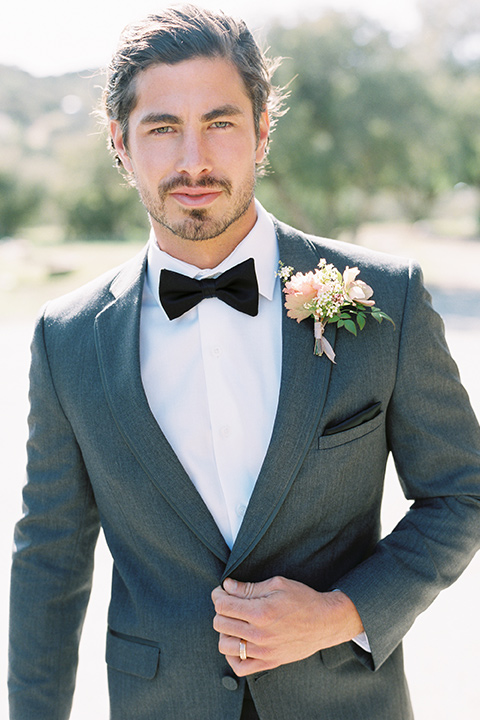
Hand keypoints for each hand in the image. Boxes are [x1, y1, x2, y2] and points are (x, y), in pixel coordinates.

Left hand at [211, 576, 362, 675]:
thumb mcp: (277, 584)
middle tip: (228, 603)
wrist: (325, 622)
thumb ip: (249, 587)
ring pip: (224, 646)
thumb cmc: (303, 600)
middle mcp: (259, 635)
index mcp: (261, 612)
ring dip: (224, 632)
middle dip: (220, 610)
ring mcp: (263, 652)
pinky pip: (239, 667)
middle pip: (220, 624)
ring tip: (234, 622)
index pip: (223, 606)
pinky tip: (238, 642)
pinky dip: (232, 655)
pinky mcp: (268, 663)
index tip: (222, 591)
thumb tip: (227, 587)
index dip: (218, 595)